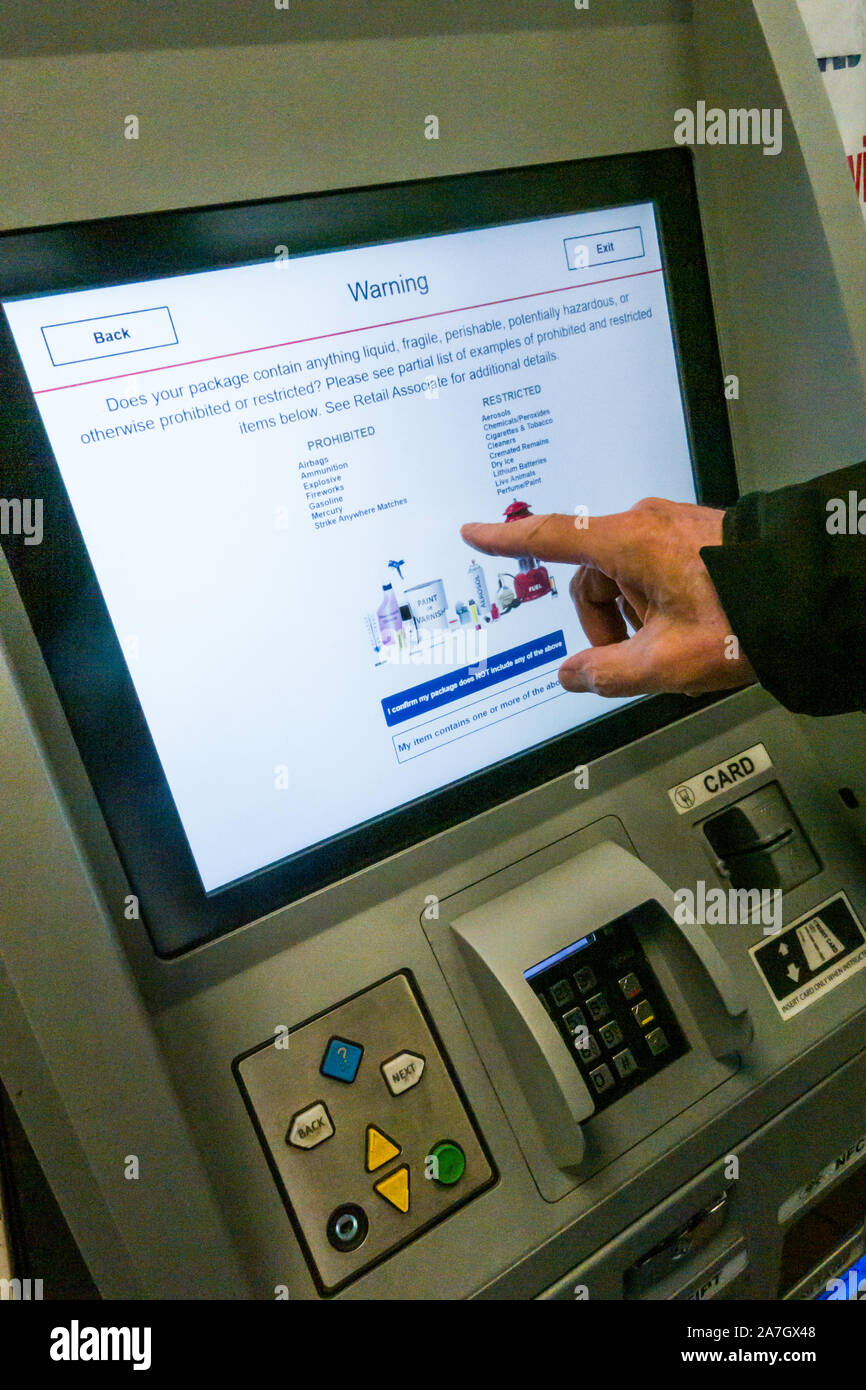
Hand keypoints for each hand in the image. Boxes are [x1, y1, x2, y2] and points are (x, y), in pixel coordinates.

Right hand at [461, 497, 756, 697]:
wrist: (810, 596)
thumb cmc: (743, 620)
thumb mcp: (665, 663)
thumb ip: (606, 673)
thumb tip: (572, 675)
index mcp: (630, 543)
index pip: (551, 539)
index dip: (507, 541)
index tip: (475, 533)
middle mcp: (647, 524)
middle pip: (592, 578)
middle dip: (602, 624)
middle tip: (633, 660)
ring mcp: (672, 526)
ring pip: (624, 579)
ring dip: (633, 618)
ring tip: (674, 647)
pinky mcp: (694, 535)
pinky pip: (652, 571)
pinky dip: (656, 604)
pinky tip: (687, 630)